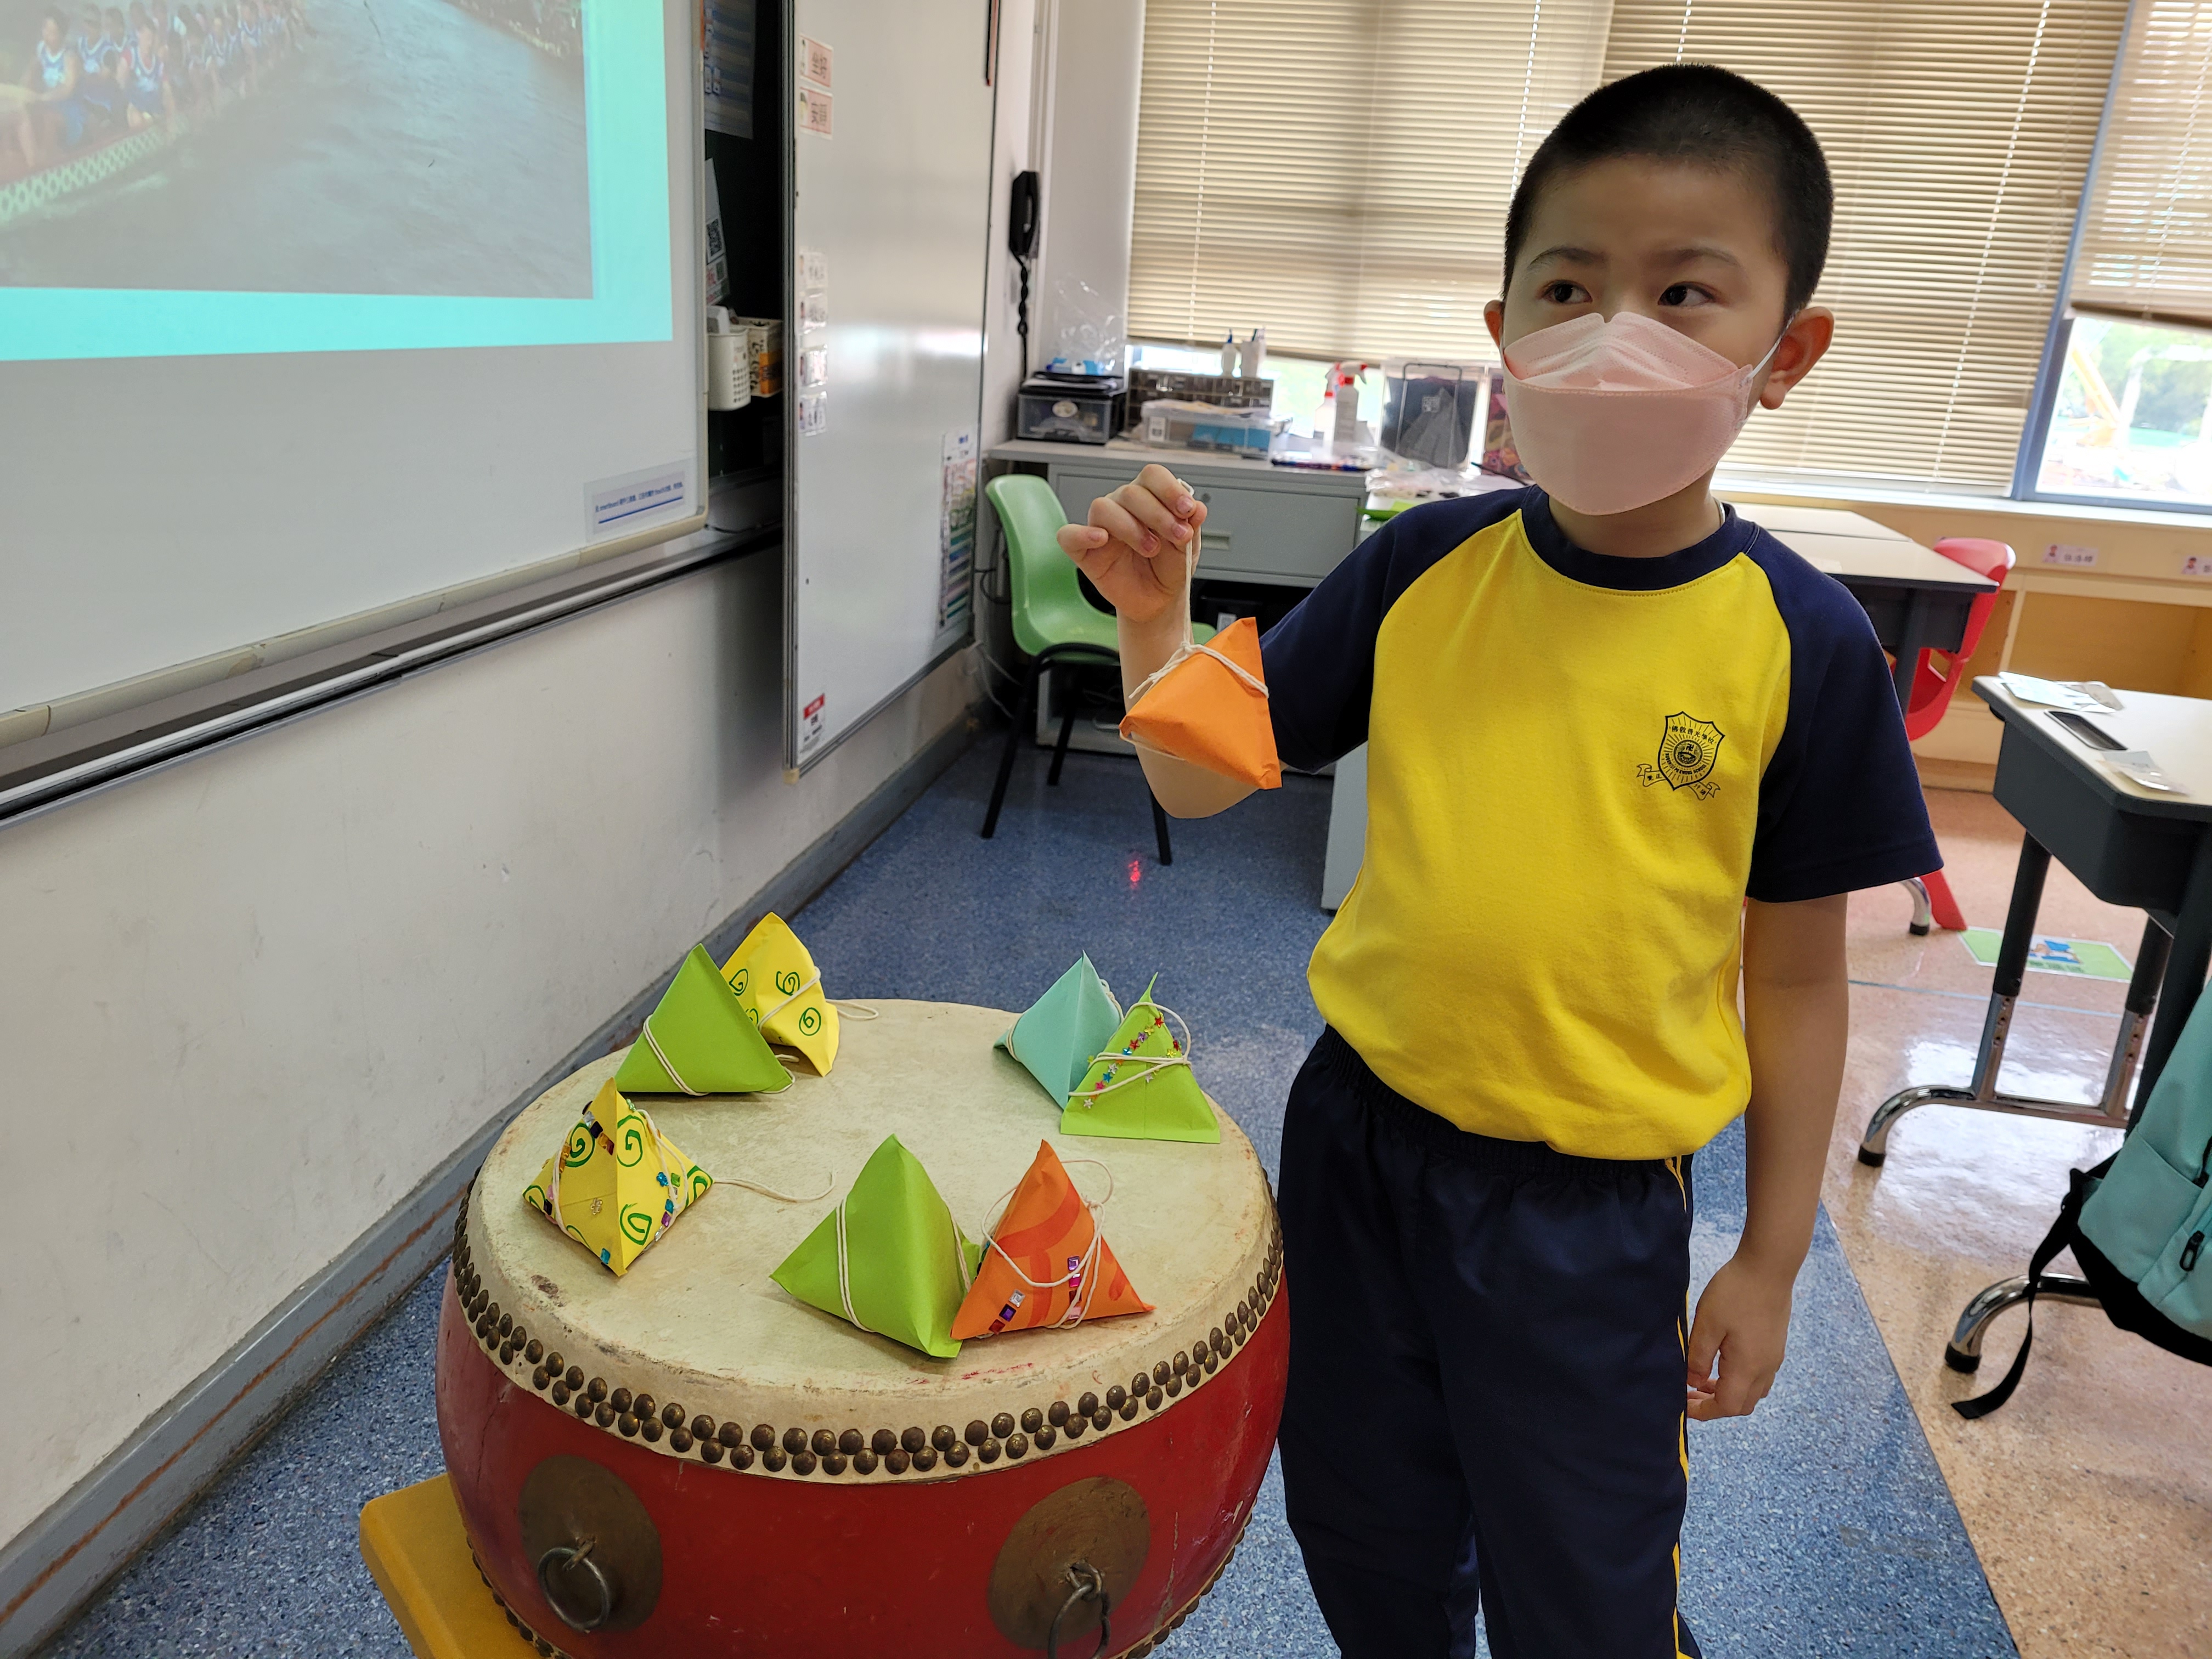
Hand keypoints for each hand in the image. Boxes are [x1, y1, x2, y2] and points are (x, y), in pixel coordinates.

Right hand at [1053, 463, 1207, 626]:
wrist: (1158, 600)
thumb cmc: (1169, 568)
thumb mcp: (1188, 547)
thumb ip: (1191, 525)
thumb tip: (1197, 507)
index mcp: (1148, 497)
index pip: (1152, 476)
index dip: (1169, 489)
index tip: (1186, 509)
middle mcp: (1122, 506)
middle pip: (1130, 492)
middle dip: (1158, 514)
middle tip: (1177, 536)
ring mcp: (1101, 527)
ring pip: (1103, 507)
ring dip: (1131, 527)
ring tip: (1151, 549)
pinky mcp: (1084, 551)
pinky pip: (1069, 535)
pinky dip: (1082, 534)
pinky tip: (1101, 539)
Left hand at [1684, 1250, 1795, 1419]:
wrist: (1768, 1267)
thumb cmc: (1734, 1292)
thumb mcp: (1706, 1325)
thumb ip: (1698, 1358)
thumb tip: (1692, 1382)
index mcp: (1747, 1368)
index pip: (1727, 1406)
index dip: (1703, 1411)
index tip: (1683, 1406)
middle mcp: (1765, 1369)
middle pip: (1742, 1405)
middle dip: (1715, 1405)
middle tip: (1690, 1393)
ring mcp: (1774, 1357)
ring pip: (1752, 1391)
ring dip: (1728, 1392)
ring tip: (1702, 1378)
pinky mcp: (1775, 1345)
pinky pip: (1759, 1376)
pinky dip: (1739, 1379)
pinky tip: (1722, 1361)